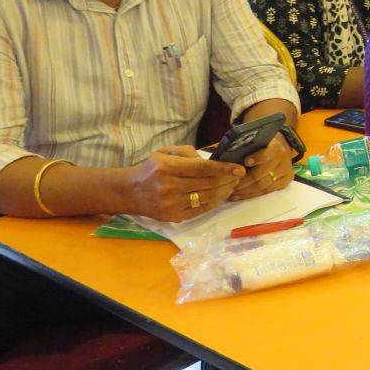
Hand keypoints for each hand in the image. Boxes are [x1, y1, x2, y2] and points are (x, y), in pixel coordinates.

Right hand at [120, 146, 243, 222]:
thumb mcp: (165, 152)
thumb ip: (188, 152)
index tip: (239, 168)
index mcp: (167, 167)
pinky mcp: (173, 217)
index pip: (202, 168)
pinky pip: (201, 210)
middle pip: (208, 184)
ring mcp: (171, 204)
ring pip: (207, 198)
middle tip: (239, 176)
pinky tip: (222, 195)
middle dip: (227, 180)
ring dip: (224, 191)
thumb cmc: (152, 168)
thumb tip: (210, 161)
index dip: (223, 168)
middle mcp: (169, 187)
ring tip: (233, 184)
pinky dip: (215, 202)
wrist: (130, 192)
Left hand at [230, 133, 297, 200]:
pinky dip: (252, 195)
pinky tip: (240, 196)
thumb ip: (244, 148)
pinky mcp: (286, 180)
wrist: (278, 149)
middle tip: (231, 185)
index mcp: (274, 147)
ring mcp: (285, 170)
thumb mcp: (254, 142)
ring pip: (264, 186)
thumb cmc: (260, 146)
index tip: (245, 162)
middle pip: (262, 174)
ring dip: (246, 191)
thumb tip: (226, 156)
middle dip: (244, 182)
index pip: (266, 154)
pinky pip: (268, 191)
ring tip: (232, 192)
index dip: (256, 158)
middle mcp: (282, 159)